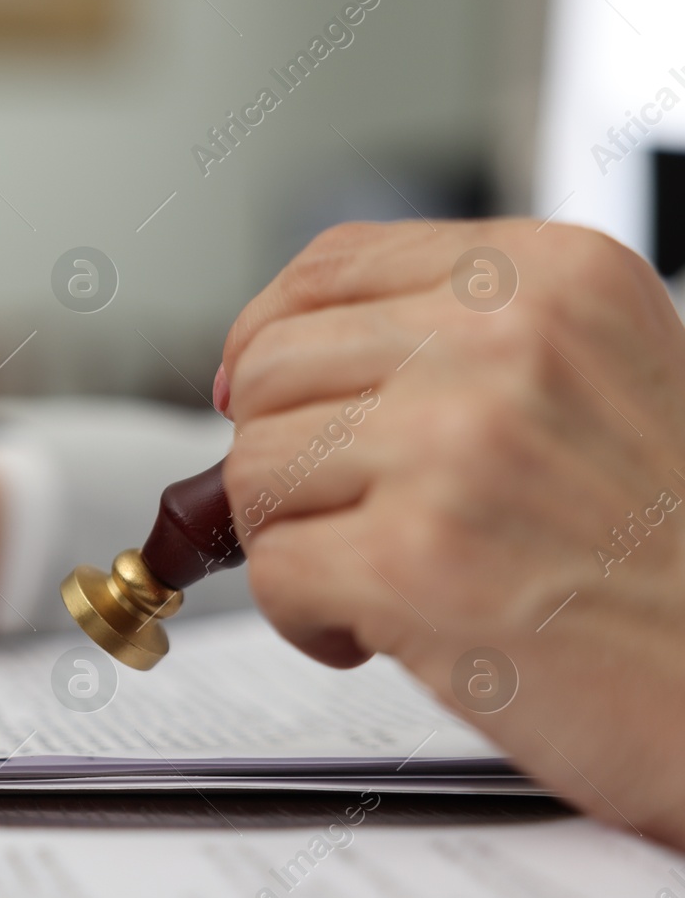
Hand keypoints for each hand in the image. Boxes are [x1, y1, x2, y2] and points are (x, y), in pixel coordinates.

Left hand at [220, 218, 684, 846]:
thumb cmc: (678, 546)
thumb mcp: (601, 375)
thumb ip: (453, 342)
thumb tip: (264, 364)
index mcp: (546, 278)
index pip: (330, 265)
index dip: (266, 335)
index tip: (254, 391)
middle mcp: (502, 344)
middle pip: (272, 370)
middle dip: (285, 457)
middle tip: (346, 515)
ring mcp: (455, 450)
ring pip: (254, 470)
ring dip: (296, 541)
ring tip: (382, 578)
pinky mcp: (416, 564)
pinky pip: (272, 573)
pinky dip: (307, 619)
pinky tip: (381, 632)